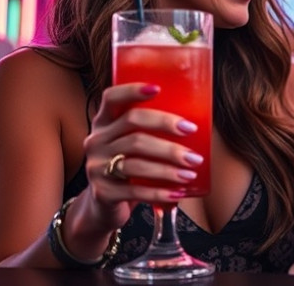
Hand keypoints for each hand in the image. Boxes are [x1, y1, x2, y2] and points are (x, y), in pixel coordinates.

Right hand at [82, 83, 203, 231]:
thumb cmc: (130, 166)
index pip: (111, 98)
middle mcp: (97, 141)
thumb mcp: (133, 144)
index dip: (132, 90)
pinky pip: (135, 191)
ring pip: (136, 161)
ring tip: (191, 170)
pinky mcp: (103, 193)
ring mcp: (97, 167)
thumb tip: (197, 123)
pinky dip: (160, 192)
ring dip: (168, 166)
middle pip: (132, 125)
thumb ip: (151, 130)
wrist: (104, 204)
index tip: (158, 88)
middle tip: (191, 130)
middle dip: (165, 125)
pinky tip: (178, 192)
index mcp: (104, 123)